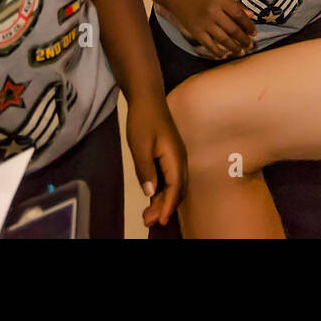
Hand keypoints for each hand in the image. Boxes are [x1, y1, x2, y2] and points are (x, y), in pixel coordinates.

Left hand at [125, 90, 186, 226]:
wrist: (148, 99)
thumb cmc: (143, 120)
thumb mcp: (140, 146)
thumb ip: (145, 170)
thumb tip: (151, 193)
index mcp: (175, 157)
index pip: (175, 187)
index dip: (167, 206)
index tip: (160, 221)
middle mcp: (180, 160)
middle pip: (178, 190)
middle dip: (165, 208)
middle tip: (148, 221)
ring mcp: (176, 158)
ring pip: (174, 186)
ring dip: (163, 201)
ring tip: (147, 215)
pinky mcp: (170, 156)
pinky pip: (170, 178)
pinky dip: (162, 191)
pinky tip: (151, 197)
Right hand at [167, 0, 255, 59]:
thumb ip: (235, 5)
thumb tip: (251, 15)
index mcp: (221, 1)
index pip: (239, 14)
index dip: (248, 25)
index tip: (254, 32)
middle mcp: (213, 12)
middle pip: (233, 29)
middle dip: (243, 39)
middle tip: (250, 45)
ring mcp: (204, 24)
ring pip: (223, 39)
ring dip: (234, 47)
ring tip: (241, 52)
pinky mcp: (196, 32)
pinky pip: (209, 45)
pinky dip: (218, 52)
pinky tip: (224, 55)